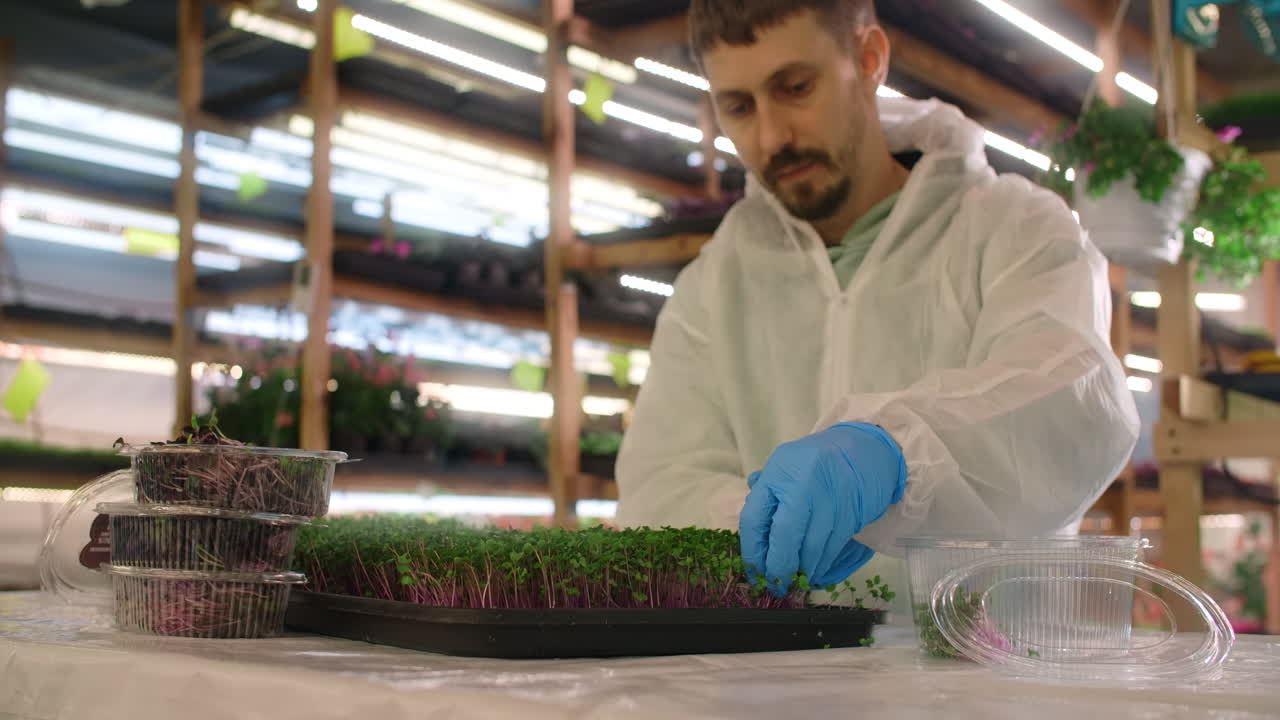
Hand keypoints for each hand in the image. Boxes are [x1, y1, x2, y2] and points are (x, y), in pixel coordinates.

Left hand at [740, 423, 906, 596]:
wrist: (864, 448)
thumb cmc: (816, 460)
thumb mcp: (784, 465)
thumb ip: (766, 494)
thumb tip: (752, 531)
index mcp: (778, 472)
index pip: (754, 518)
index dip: (752, 551)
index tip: (753, 570)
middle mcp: (802, 485)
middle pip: (784, 536)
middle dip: (778, 567)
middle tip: (775, 585)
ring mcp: (829, 499)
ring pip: (811, 547)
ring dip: (802, 571)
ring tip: (794, 583)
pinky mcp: (851, 513)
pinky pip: (832, 547)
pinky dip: (821, 564)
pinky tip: (814, 572)